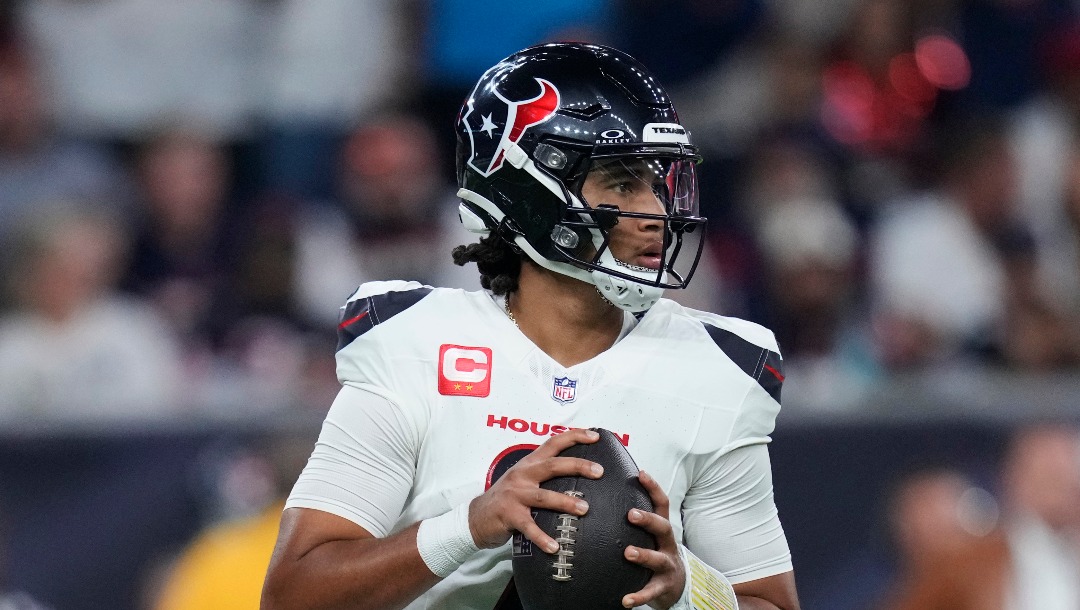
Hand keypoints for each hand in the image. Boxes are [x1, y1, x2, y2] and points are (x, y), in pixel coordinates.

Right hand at [467, 428, 602, 551]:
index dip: (574, 436)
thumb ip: (545, 473)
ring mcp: (515, 495)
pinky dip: (542, 537)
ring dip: (565, 502)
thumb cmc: (506, 497)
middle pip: (552, 466)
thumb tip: (579, 472)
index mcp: (529, 463)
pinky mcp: (509, 515)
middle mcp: (522, 475)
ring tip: (584, 508)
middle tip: (599, 471)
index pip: (553, 443)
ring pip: (543, 496)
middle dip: (577, 466)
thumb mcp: (524, 478)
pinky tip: (555, 546)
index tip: (595, 436)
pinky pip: (529, 527)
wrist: (476, 516)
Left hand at [621, 470, 685, 608]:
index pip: (661, 503)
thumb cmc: (656, 551)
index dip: (653, 488)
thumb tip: (608, 492)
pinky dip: (639, 596)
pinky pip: (651, 591)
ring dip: (644, 555)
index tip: (641, 473)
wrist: (676, 584)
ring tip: (629, 553)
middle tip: (630, 514)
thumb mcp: (651, 534)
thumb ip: (636, 518)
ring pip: (657, 559)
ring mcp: (667, 565)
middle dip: (648, 520)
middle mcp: (667, 544)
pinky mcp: (663, 586)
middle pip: (662, 527)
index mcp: (661, 528)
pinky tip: (625, 600)